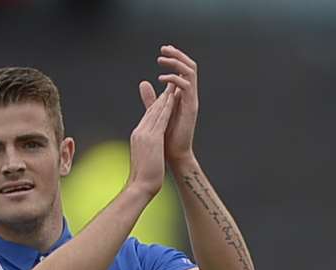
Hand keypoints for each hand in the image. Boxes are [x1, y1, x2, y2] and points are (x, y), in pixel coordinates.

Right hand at [128, 83, 177, 195]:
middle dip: (161, 97)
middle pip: (152, 110)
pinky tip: (173, 98)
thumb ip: (148, 150)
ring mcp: (145, 134)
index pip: (148, 118)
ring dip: (165, 97)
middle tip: (169, 83)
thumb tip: (150, 150)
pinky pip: (161, 118)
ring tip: (172, 85)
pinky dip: (167, 106)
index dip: (156, 106)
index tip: (164, 96)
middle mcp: (140, 132)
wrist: (140, 186)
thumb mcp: (145, 160)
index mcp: (138, 137)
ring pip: (156, 111)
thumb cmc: (144, 178)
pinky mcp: (152, 138)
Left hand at [139, 44, 198, 166]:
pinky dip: (174, 79)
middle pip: (190, 66)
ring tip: (161, 60)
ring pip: (190, 72)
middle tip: (164, 48)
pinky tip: (161, 80)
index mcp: (183, 95)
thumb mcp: (157, 112)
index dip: (176, 57)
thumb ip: (152, 98)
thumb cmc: (167, 137)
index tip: (163, 50)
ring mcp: (191, 101)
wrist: (175, 154)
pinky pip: (187, 86)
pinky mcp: (191, 108)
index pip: (184, 70)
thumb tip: (143, 82)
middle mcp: (190, 96)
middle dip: (177, 55)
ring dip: (176, 62)